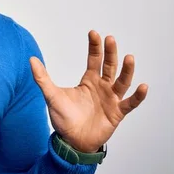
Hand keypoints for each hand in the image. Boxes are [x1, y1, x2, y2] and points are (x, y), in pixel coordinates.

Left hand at [30, 30, 147, 152]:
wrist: (71, 141)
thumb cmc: (63, 118)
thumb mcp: (51, 95)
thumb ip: (42, 78)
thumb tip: (31, 59)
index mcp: (88, 81)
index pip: (94, 60)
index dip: (95, 47)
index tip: (94, 33)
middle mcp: (102, 87)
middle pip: (109, 66)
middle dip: (110, 53)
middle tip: (110, 39)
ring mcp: (111, 100)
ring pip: (122, 82)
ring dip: (127, 70)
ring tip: (129, 57)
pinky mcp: (117, 113)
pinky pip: (130, 103)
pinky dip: (137, 96)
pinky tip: (143, 86)